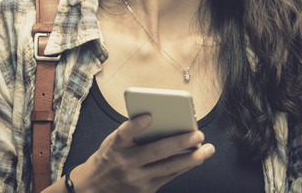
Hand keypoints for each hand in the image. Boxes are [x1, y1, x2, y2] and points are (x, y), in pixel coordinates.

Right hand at [66, 114, 213, 192]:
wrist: (94, 187)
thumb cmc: (110, 156)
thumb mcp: (113, 141)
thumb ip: (133, 131)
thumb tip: (161, 119)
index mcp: (115, 146)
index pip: (124, 133)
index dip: (136, 125)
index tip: (149, 116)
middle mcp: (125, 163)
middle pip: (155, 152)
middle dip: (180, 143)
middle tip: (198, 134)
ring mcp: (136, 179)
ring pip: (168, 168)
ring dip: (191, 158)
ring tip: (208, 148)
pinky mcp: (145, 190)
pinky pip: (169, 177)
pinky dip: (185, 167)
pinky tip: (197, 159)